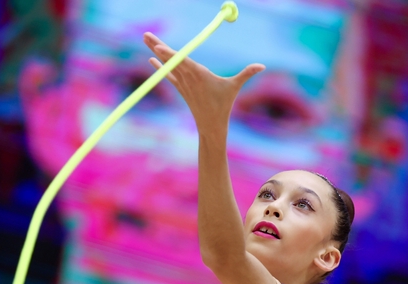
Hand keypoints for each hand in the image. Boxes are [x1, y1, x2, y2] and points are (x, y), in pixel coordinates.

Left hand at [143, 32, 263, 131]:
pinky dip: (159, 66)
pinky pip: (167, 75)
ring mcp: (183, 83)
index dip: (169, 54)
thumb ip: (247, 73)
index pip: (181, 62)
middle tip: (145, 34)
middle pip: (170, 58)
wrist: (211, 125)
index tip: (158, 47)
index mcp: (199, 75)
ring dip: (155, 51)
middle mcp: (187, 77)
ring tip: (145, 39)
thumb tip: (262, 66)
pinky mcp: (181, 88)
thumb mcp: (235, 87)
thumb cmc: (224, 105)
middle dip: (156, 45)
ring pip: (166, 64)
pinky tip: (151, 59)